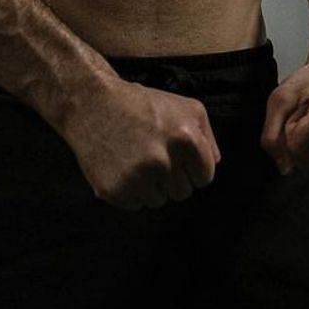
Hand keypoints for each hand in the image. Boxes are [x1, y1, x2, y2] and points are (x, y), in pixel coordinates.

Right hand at [56, 78, 219, 209]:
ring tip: (139, 161)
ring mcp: (136, 177)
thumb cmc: (144, 104)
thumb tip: (214, 164)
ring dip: (152, 187)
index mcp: (185, 140)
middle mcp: (163, 161)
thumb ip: (208, 137)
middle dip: (173, 178)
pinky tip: (124, 168)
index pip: (204, 178)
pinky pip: (135, 205)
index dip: (193, 169)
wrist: (94, 103)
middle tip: (156, 157)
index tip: (180, 159)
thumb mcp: (187, 108)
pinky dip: (131, 192)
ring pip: (159, 201)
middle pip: (182, 193)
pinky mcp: (113, 189)